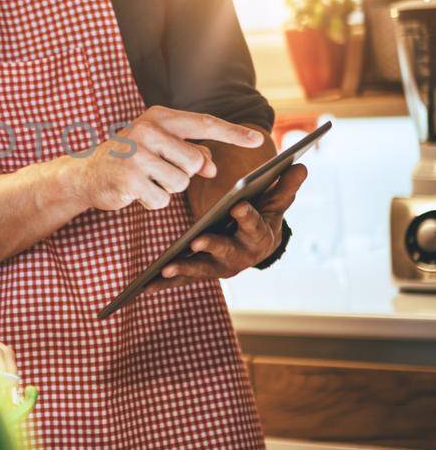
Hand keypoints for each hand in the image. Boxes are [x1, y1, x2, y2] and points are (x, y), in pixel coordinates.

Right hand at [70, 107, 264, 213]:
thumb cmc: (131, 158)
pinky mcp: (128, 178)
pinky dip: (153, 201)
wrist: (87, 173)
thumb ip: (191, 152)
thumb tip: (212, 166)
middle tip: (161, 171)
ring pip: (180, 183)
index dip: (232, 133)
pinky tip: (136, 191)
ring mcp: (136, 154)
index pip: (204, 124)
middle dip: (185, 174)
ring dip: (167, 189)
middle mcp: (147, 130)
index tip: (258, 140)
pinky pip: (161, 199)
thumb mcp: (161, 147)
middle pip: (194, 162)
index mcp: (159, 117)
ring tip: (147, 180)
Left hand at [160, 163, 307, 285]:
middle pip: (226, 251)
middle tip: (197, 240)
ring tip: (165, 268)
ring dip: (184, 269)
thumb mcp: (275, 202)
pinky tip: (146, 284)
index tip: (238, 205)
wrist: (255, 244)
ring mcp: (219, 267)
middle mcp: (241, 257)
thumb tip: (302, 165)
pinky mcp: (201, 272)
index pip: (255, 226)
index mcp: (260, 237)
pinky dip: (165, 283)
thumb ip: (285, 186)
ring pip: (202, 269)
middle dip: (212, 246)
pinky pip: (182, 278)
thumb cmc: (264, 216)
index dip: (247, 217)